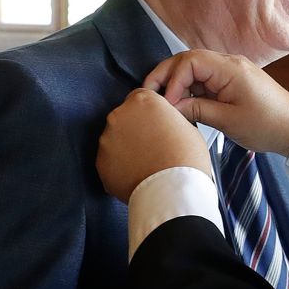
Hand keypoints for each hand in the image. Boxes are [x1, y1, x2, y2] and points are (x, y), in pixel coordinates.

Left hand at [98, 88, 212, 202]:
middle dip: (136, 129)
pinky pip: (110, 160)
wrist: (172, 190)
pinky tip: (138, 173)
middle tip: (153, 145)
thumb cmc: (185, 160)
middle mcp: (120, 115)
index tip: (154, 122)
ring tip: (147, 162)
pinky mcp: (100, 161)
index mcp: (143, 101)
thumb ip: (168, 119)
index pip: (141, 97)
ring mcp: (107, 139)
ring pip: (116, 139)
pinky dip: (120, 165)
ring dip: (127, 147)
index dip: (150, 112)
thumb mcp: (187, 127)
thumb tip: (164, 124)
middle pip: (125, 117)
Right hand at [146, 49, 288, 156]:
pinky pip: (205, 78)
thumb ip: (196, 110)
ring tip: (165, 102)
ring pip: (194, 69)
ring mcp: (231, 70)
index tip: (168, 103)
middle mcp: (230, 63)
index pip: (189, 62)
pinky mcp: (232, 80)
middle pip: (188, 60)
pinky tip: (183, 104)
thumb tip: (171, 107)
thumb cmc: (267, 126)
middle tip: (150, 94)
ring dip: (177, 82)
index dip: (173, 80)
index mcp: (230, 69)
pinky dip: (191, 88)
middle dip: (167, 75)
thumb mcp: (228, 121)